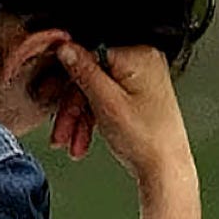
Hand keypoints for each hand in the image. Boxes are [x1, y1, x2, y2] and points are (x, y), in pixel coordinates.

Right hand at [53, 43, 195, 192]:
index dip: (68, 79)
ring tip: (72, 141)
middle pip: (92, 77)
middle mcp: (143, 63)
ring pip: (96, 93)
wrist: (164, 170)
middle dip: (73, 108)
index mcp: (140, 55)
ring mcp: (141, 82)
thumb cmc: (147, 139)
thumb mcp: (106, 102)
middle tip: (62, 128)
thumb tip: (67, 48)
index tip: (53, 93)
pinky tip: (84, 138)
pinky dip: (94, 120)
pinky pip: (107, 102)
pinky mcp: (139, 98)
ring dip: (80, 119)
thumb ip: (84, 72)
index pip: (90, 54)